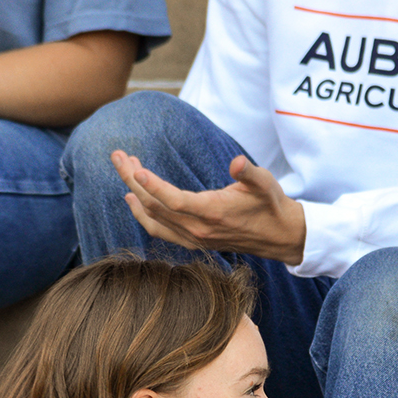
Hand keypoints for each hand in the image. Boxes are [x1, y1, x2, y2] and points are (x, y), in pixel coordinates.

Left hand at [114, 151, 306, 264]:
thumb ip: (249, 173)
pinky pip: (158, 230)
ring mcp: (193, 238)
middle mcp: (198, 229)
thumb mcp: (265, 183)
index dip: (152, 186)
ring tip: (124, 167)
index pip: (174, 201)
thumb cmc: (271, 204)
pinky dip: (141, 215)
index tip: (135, 168)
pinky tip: (132, 199)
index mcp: (214, 213)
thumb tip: (237, 162)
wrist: (278, 235)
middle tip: (118, 155)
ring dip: (133, 192)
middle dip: (132, 179)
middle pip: (154, 206)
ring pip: (152, 217)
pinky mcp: (192, 242)